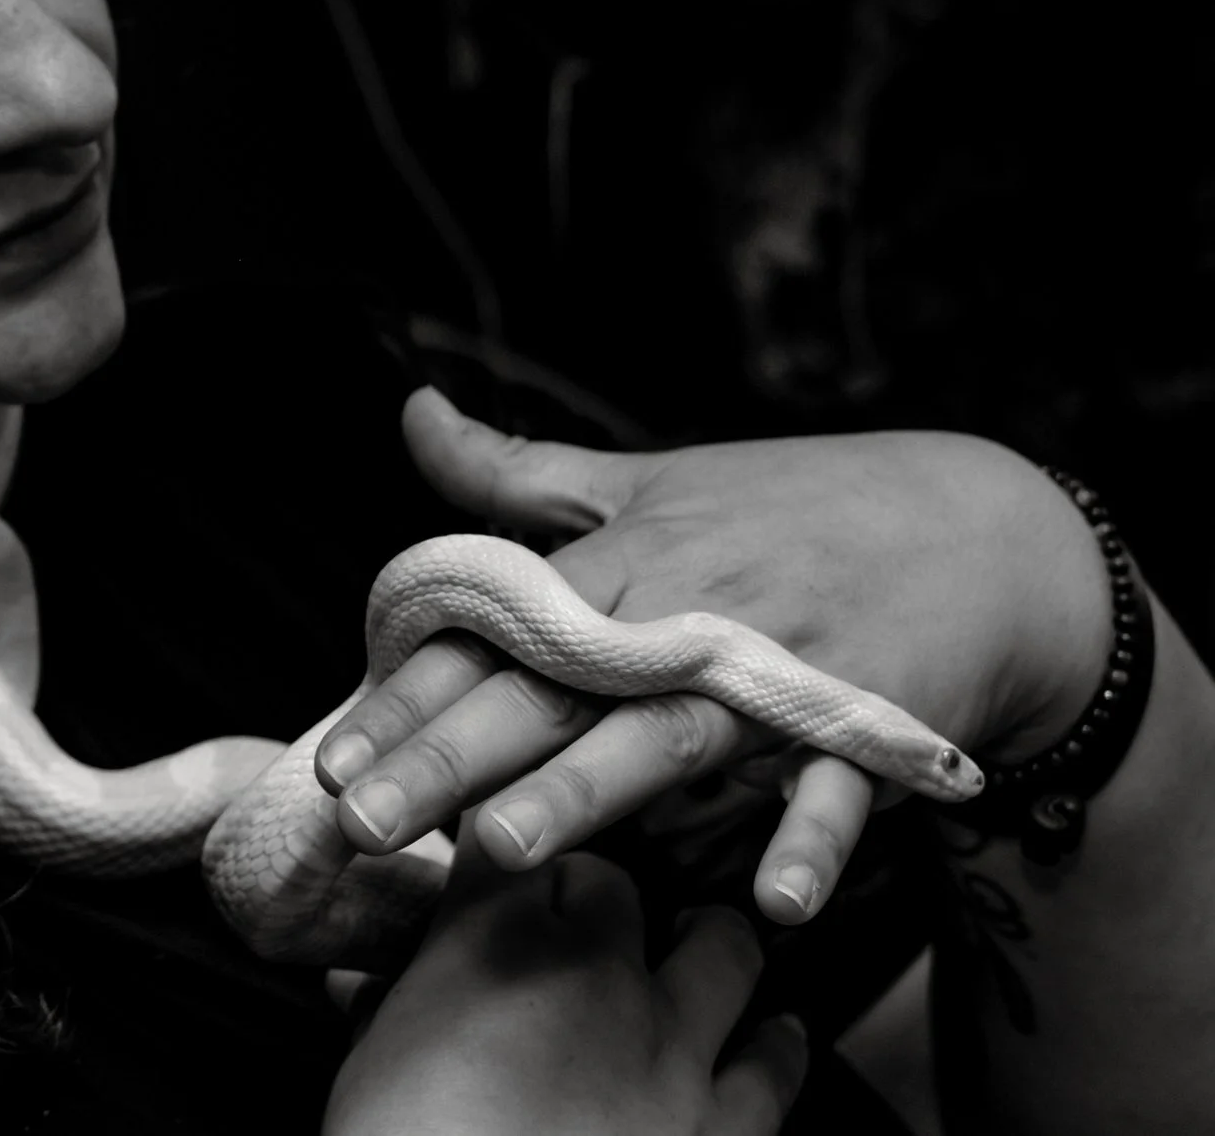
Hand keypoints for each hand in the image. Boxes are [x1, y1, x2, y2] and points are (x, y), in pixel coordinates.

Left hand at [317, 388, 1113, 923]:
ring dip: (588, 792)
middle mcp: (687, 615)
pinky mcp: (869, 726)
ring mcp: (779, 675)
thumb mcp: (647, 480)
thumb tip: (411, 412)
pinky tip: (771, 902)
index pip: (493, 630)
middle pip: (552, 693)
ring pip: (667, 739)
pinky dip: (811, 842)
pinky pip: (837, 794)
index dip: (407, 693)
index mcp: (625, 559)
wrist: (983, 534)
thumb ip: (517, 474)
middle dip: (452, 757)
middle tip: (364, 820)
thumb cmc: (791, 508)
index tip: (331, 755)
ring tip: (502, 846)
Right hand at [326, 835, 807, 1135]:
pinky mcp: (724, 1124)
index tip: (494, 865)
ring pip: (721, 950)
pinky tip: (778, 1034)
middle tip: (577, 915)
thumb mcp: (366, 1071)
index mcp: (491, 940)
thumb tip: (359, 988)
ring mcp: (669, 1045)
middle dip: (590, 891)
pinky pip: (775, 1067)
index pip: (505, 845)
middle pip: (610, 882)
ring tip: (702, 936)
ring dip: (707, 940)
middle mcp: (591, 969)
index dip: (500, 851)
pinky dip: (776, 1045)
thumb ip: (382, 1014)